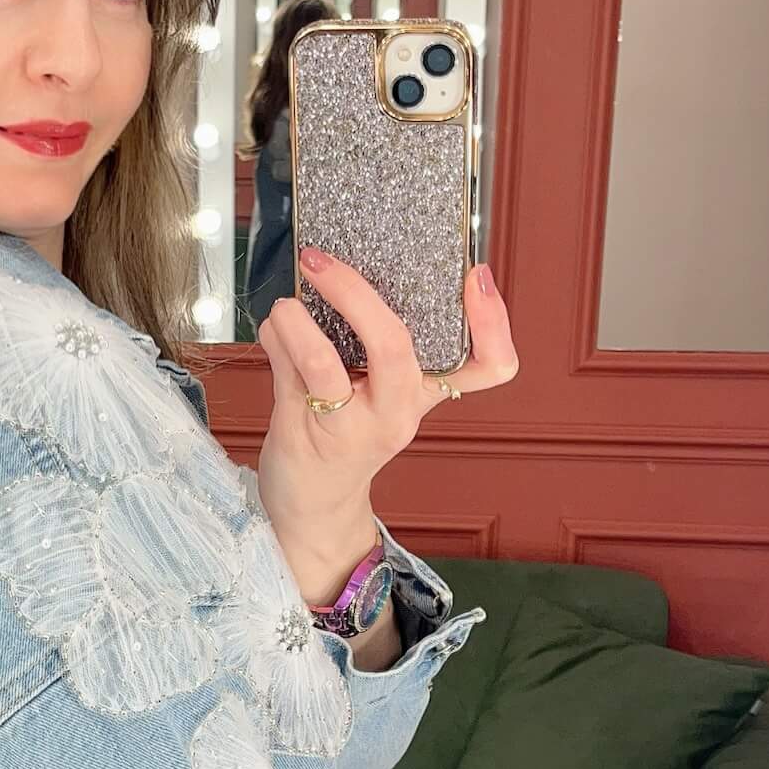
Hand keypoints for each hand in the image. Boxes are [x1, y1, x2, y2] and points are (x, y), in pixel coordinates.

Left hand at [253, 251, 518, 594]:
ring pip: (324, 363)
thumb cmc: (348, 436)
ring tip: (288, 303)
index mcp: (425, 393)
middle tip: (322, 263)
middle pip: (396, 348)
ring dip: (297, 322)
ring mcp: (350, 426)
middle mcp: (397, 412)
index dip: (493, 324)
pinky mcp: (304, 434)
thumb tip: (342, 270)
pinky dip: (277, 337)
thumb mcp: (382, 392)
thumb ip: (374, 340)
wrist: (315, 505)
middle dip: (356, 295)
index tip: (477, 277)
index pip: (489, 367)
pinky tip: (276, 326)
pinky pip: (288, 373)